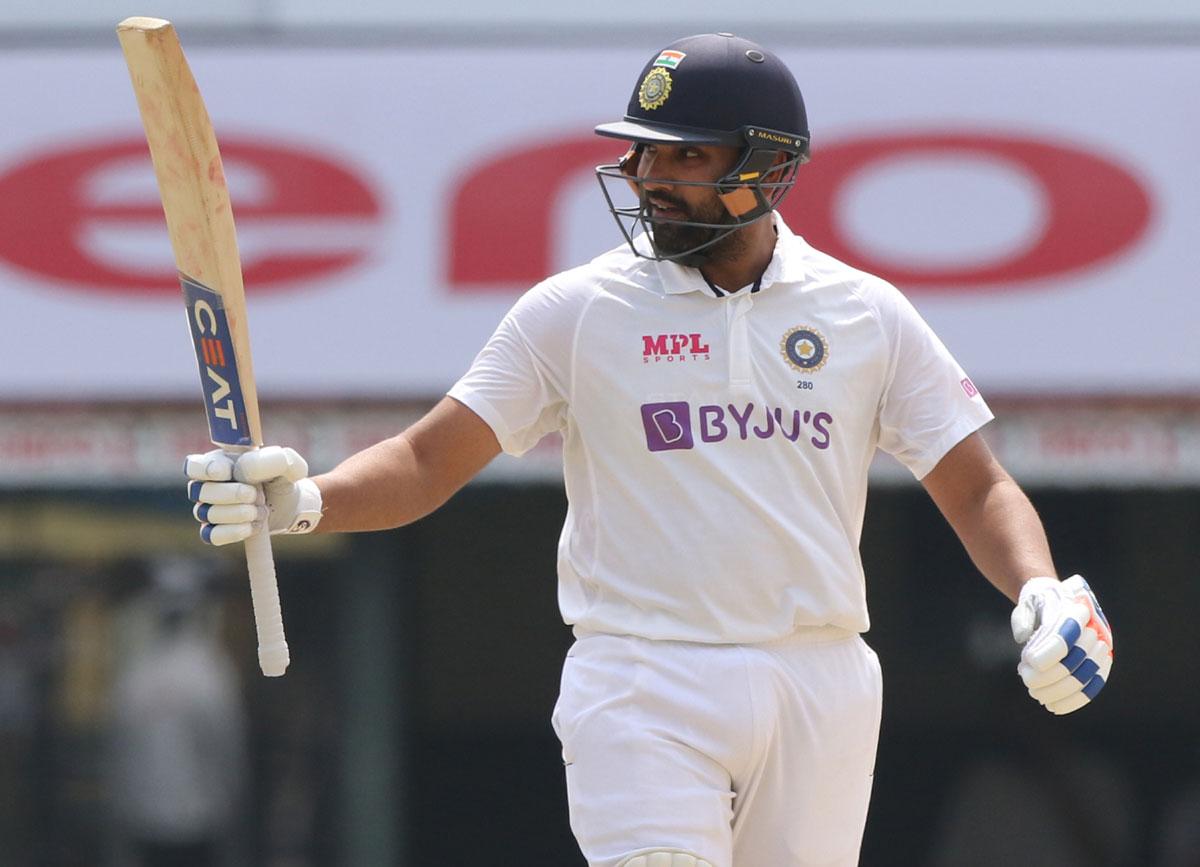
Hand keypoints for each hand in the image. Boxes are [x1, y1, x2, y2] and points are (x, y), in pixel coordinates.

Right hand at [185, 446, 322, 545]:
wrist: (288, 504)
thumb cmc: (280, 478)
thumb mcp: (284, 464)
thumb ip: (273, 460)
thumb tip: (250, 468)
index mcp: (217, 463)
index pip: (194, 466)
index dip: (206, 470)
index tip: (228, 472)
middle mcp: (206, 486)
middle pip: (200, 491)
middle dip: (232, 494)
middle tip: (256, 495)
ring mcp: (208, 510)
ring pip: (207, 514)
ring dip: (238, 513)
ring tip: (261, 510)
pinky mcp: (215, 531)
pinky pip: (212, 535)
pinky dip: (234, 531)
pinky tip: (253, 526)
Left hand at [1010, 575, 1112, 714]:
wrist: (1063, 600)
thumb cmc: (1041, 603)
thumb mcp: (1029, 601)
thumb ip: (1024, 616)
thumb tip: (1022, 636)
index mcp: (1075, 609)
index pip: (1066, 634)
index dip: (1049, 652)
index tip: (1029, 661)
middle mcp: (1094, 629)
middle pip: (1074, 661)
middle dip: (1047, 676)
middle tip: (1027, 679)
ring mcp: (1102, 648)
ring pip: (1082, 677)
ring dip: (1056, 690)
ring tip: (1036, 693)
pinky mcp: (1101, 664)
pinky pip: (1091, 687)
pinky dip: (1073, 700)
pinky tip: (1054, 707)